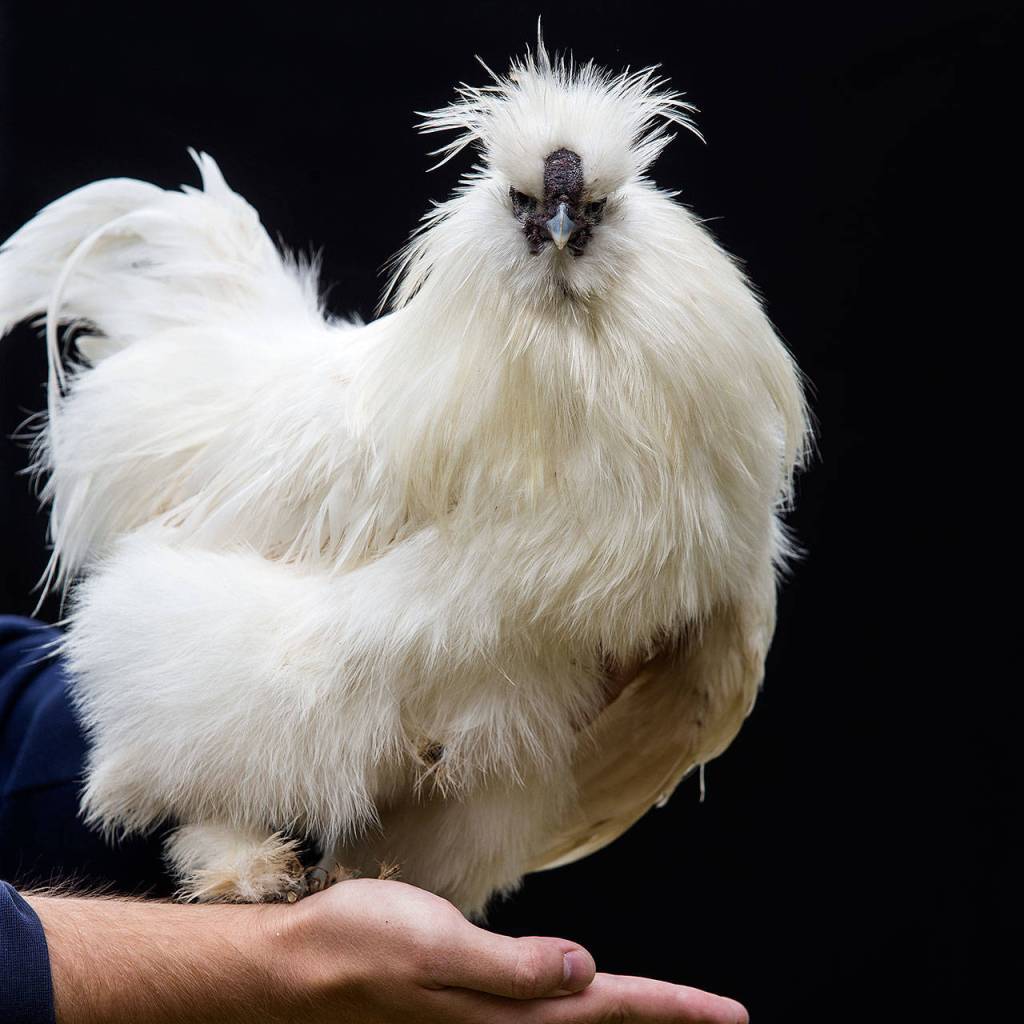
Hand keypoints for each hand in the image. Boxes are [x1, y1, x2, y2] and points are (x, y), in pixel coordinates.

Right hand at [267, 878, 748, 1022]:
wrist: (297, 967)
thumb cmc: (360, 946)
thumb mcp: (436, 948)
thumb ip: (512, 967)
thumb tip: (585, 973)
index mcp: (506, 1013)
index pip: (606, 1009)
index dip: (670, 1009)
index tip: (728, 1013)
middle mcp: (503, 1023)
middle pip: (600, 1021)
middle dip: (662, 1017)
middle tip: (721, 1015)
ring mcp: (484, 1016)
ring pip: (574, 1021)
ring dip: (625, 1014)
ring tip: (671, 1009)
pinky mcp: (466, 1003)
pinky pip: (540, 1012)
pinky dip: (578, 1006)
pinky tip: (582, 998)